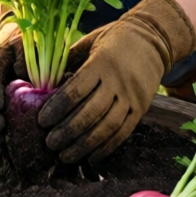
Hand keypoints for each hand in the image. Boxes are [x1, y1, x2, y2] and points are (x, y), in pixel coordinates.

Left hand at [37, 0, 195, 163]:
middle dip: (68, 131)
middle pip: (91, 112)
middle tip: (50, 143)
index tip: (42, 121)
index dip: (58, 107)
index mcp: (101, 62)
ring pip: (107, 126)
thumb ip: (69, 60)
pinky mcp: (142, 108)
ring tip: (66, 156)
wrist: (153, 39)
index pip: (76, 89)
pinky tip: (91, 157)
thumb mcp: (90, 41)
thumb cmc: (114, 39)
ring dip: (85, 145)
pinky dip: (107, 147)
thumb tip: (44, 81)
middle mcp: (118, 81)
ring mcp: (132, 96)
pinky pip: (123, 132)